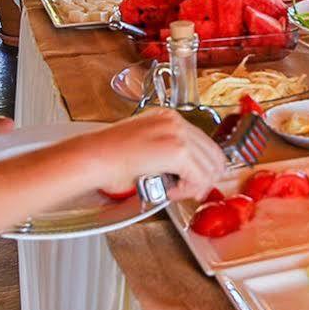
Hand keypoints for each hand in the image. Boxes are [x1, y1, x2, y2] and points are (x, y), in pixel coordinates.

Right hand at [87, 109, 226, 202]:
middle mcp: (176, 122)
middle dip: (205, 177)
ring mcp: (177, 134)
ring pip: (210, 167)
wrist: (94, 157)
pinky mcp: (176, 151)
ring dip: (195, 184)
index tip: (194, 181)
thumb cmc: (109, 157)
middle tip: (190, 190)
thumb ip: (168, 152)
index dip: (204, 167)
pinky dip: (188, 189)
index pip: (205, 143)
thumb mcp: (145, 145)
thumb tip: (188, 172)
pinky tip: (171, 191)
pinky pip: (198, 177)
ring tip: (175, 191)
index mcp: (169, 118)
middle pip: (214, 154)